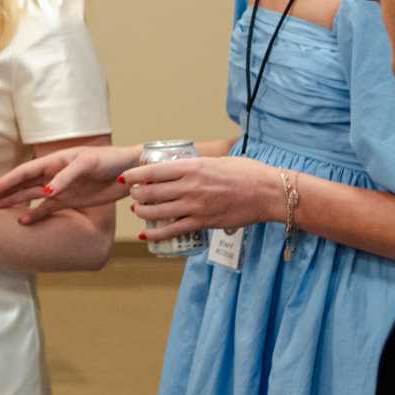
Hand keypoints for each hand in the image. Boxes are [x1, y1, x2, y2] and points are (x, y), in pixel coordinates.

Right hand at [0, 143, 139, 222]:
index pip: (25, 172)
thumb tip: (46, 193)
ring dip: (14, 202)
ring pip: (30, 196)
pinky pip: (48, 209)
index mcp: (54, 162)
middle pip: (23, 184)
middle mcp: (53, 175)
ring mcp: (60, 188)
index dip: (7, 181)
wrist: (129, 169)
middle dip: (4, 192)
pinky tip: (22, 222)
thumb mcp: (86, 164)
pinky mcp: (69, 200)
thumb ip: (65, 177)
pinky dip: (35, 215)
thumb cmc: (108, 160)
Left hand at [122, 155, 280, 240]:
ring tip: (137, 210)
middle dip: (137, 193)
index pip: (154, 171)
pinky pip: (174, 230)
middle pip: (152, 191)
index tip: (126, 177)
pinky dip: (156, 233)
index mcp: (192, 167)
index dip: (135, 175)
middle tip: (133, 194)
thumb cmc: (247, 172)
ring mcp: (195, 206)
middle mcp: (190, 186)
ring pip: (158, 211)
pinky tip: (146, 234)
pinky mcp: (203, 222)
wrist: (268, 193)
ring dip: (143, 211)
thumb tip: (181, 168)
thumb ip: (197, 166)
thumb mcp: (216, 161)